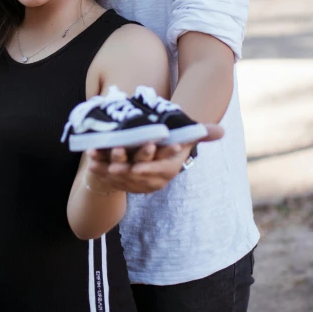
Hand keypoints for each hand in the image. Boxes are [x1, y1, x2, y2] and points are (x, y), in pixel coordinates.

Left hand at [86, 124, 222, 193]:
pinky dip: (98, 168)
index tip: (138, 163)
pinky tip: (89, 159)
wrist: (154, 156)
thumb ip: (201, 133)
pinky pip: (108, 174)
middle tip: (114, 160)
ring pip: (119, 175)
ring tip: (97, 158)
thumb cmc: (170, 142)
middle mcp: (150, 179)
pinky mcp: (119, 177)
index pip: (158, 171)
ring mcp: (134, 180)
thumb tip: (223, 131)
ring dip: (107, 167)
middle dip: (124, 167)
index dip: (148, 168)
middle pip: (136, 174)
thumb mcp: (185, 137)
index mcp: (166, 170)